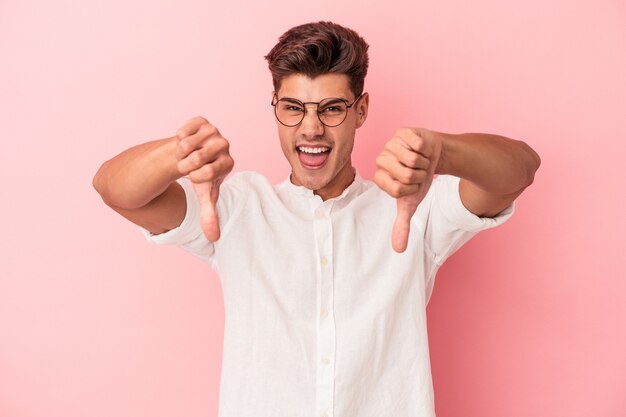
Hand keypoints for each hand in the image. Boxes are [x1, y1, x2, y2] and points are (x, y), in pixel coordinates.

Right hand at [174, 116, 233, 241]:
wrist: (192, 156)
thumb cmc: (200, 177)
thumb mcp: (204, 195)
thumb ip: (210, 215)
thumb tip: (213, 238)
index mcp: (228, 164)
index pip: (208, 172)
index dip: (195, 176)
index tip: (194, 176)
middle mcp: (225, 146)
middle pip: (199, 156)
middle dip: (186, 164)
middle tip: (186, 165)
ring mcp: (214, 132)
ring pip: (189, 143)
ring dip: (181, 150)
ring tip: (185, 154)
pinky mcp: (203, 121)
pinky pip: (186, 128)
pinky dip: (180, 135)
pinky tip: (184, 140)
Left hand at [374, 128, 442, 252]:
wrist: (433, 156)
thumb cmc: (419, 179)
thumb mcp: (411, 202)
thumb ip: (402, 225)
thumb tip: (398, 249)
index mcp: (380, 177)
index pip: (396, 189)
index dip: (411, 189)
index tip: (412, 185)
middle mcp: (381, 159)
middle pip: (405, 174)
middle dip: (419, 176)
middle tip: (418, 171)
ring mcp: (390, 143)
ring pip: (412, 159)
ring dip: (424, 162)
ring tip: (420, 160)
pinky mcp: (402, 132)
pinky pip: (418, 145)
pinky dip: (426, 149)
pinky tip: (422, 148)